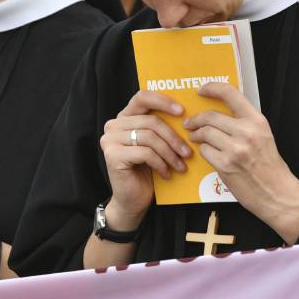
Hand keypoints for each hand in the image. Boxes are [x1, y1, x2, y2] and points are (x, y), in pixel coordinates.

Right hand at [99, 91, 190, 229]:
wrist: (132, 200)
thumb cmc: (147, 171)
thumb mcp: (156, 145)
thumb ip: (161, 128)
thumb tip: (188, 117)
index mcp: (124, 118)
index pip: (142, 97)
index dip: (163, 101)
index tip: (182, 112)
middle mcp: (113, 125)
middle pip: (151, 121)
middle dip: (173, 137)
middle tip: (188, 153)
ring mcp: (110, 140)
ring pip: (149, 137)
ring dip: (169, 153)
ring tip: (180, 165)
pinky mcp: (112, 155)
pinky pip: (145, 153)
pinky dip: (160, 163)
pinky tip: (166, 173)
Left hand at [183, 82, 298, 241]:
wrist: (278, 195)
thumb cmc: (270, 167)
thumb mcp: (263, 137)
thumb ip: (244, 123)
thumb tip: (218, 115)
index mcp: (257, 121)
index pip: (231, 94)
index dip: (212, 88)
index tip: (201, 90)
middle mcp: (247, 132)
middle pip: (210, 116)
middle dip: (196, 119)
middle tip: (190, 123)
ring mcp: (235, 149)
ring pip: (205, 133)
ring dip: (196, 135)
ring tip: (195, 137)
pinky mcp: (225, 165)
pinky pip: (204, 151)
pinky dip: (203, 151)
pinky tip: (207, 153)